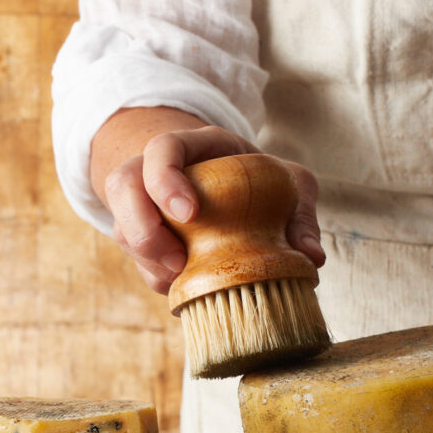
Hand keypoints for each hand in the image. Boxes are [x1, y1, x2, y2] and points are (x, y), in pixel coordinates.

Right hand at [91, 109, 324, 294]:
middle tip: (178, 261)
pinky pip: (136, 260)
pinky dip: (157, 277)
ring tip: (183, 278)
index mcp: (193, 146)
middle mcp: (155, 171)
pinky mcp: (144, 240)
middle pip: (123, 186)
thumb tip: (310, 257)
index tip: (189, 215)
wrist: (228, 189)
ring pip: (122, 228)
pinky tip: (184, 286)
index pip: (162, 149)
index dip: (165, 179)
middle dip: (142, 228)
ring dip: (148, 260)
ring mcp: (143, 206)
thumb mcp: (288, 183)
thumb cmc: (259, 181)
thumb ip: (301, 212)